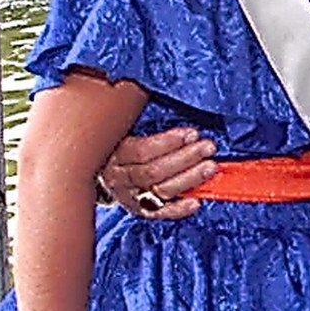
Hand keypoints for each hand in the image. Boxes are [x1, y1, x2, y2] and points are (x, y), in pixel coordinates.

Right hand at [98, 126, 217, 219]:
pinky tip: (196, 202)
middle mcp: (119, 178)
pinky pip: (161, 212)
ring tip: (210, 166)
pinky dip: (179, 209)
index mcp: (113, 154)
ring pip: (161, 190)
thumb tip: (161, 97)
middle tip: (208, 147)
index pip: (141, 151)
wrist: (99, 171)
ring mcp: (130, 197)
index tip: (192, 133)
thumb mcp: (123, 128)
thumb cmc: (121, 143)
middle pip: (154, 172)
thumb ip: (140, 119)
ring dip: (189, 178)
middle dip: (185, 158)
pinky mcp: (140, 210)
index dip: (169, 142)